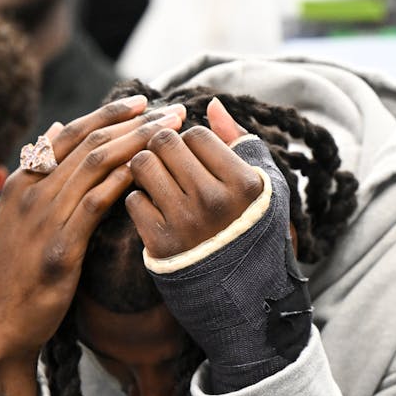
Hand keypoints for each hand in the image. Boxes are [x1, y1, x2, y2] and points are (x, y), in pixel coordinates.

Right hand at [0, 95, 186, 395]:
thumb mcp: (18, 217)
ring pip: (95, 166)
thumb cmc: (15, 272)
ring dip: (138, 145)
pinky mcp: (58, 250)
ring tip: (171, 135)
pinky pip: (94, 205)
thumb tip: (56, 129)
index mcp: (21, 182)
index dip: (110, 114)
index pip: (70, 133)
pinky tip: (147, 171)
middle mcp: (29, 193)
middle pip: (89, 143)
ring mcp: (42, 220)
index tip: (144, 103)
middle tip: (173, 113)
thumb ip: (40, 176)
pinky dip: (122, 182)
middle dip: (135, 124)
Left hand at [124, 97, 268, 257]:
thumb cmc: (251, 228)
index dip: (190, 141)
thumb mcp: (262, 185)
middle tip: (171, 166)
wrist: (242, 292)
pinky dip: (140, 202)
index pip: (196, 134)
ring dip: (146, 170)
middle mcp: (214, 200)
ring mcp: (185, 222)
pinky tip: (156, 212)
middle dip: (162, 148)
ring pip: (142, 165)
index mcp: (243, 183)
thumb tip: (212, 103)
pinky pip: (133, 200)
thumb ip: (239, 141)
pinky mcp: (161, 243)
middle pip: (163, 143)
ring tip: (161, 184)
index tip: (196, 160)